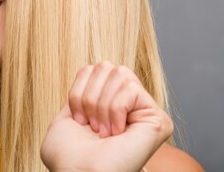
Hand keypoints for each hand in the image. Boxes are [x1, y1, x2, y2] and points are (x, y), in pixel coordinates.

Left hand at [40, 62, 172, 171]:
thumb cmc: (68, 157)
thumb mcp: (65, 117)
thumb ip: (81, 91)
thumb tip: (93, 72)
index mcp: (107, 105)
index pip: (93, 69)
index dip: (79, 90)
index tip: (79, 120)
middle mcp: (129, 106)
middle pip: (106, 67)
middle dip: (90, 96)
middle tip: (92, 127)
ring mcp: (145, 112)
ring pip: (120, 74)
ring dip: (102, 105)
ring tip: (104, 132)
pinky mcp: (158, 119)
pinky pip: (130, 88)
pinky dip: (115, 110)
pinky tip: (117, 133)